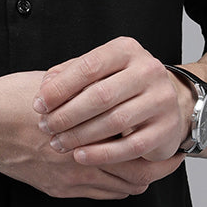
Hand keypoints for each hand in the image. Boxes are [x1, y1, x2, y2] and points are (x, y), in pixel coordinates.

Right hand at [0, 70, 167, 199]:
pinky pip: (94, 194)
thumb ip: (88, 91)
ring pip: (117, 190)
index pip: (137, 151)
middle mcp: (77, 162)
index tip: (173, 148)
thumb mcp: (55, 83)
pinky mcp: (52, 188)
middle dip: (154, 172)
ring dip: (134, 181)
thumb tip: (115, 86)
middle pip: (134, 178)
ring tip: (145, 169)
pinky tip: (115, 175)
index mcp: (83, 132)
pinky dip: (111, 187)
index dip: (160, 154)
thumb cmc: (11, 98)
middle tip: (166, 162)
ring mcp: (64, 179)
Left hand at [33, 36, 192, 180]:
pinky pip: (130, 147)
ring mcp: (161, 100)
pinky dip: (101, 154)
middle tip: (46, 127)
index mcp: (127, 50)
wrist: (167, 101)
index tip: (39, 104)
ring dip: (81, 136)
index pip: (89, 67)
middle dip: (67, 114)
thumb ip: (70, 74)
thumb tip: (44, 89)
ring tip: (59, 143)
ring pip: (114, 121)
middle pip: (101, 96)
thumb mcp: (98, 70)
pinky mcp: (166, 129)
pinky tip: (80, 156)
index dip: (60, 88)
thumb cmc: (122, 85)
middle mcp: (148, 71)